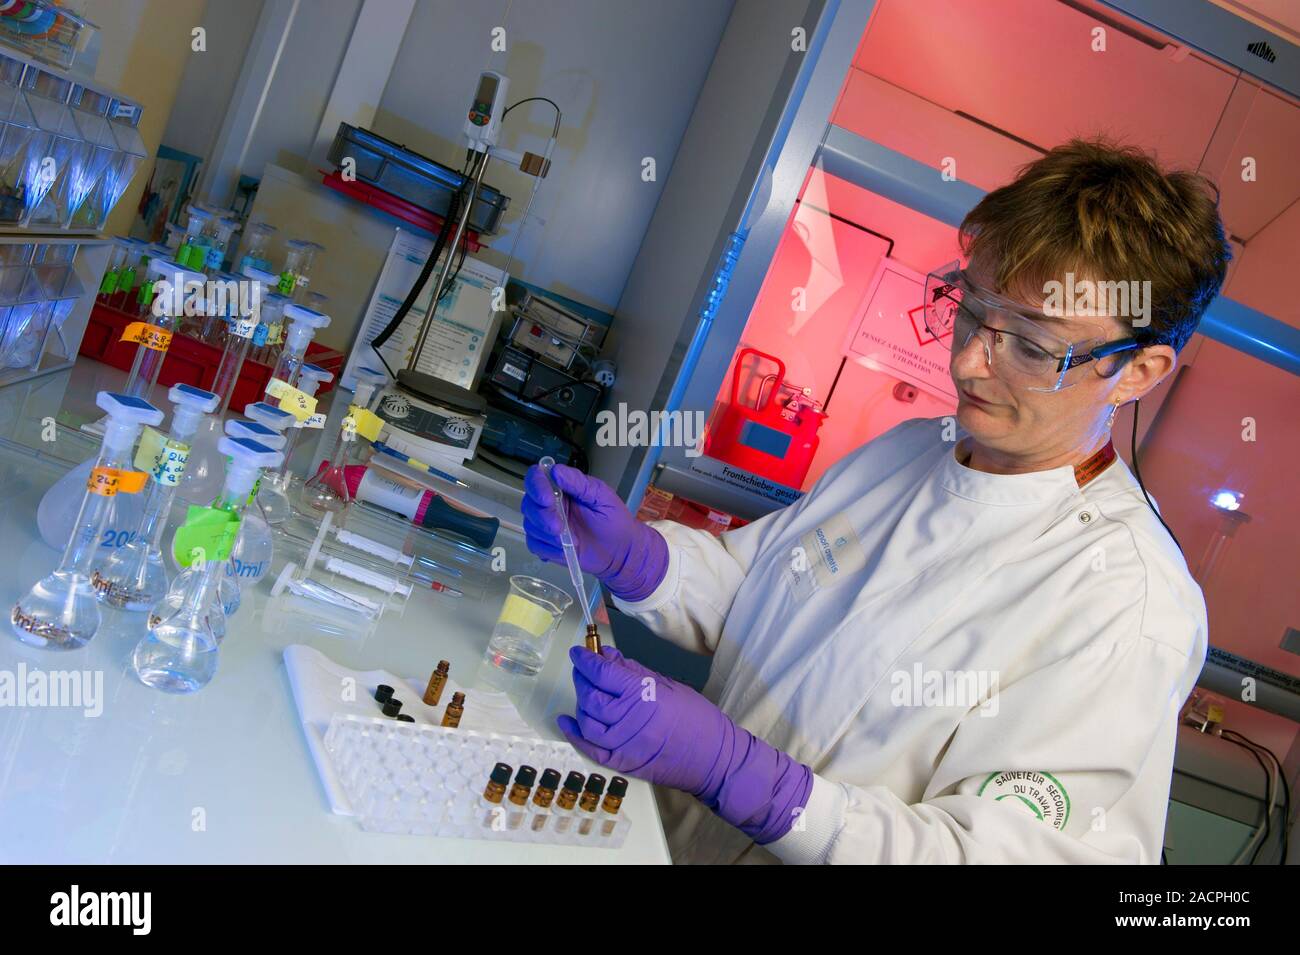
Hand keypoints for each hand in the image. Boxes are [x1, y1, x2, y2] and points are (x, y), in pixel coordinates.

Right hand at [522, 463, 667, 601]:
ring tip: (569, 539)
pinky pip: (535, 545)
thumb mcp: (601, 496)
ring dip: (546, 533)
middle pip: (529, 503)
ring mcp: (547, 525)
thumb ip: (578, 483)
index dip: (536, 486)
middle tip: (559, 526)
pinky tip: (564, 548)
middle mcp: (551, 504)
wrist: (620, 552)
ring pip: (530, 524)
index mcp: (562, 488)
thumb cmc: (614, 521)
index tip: (546, 498)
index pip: (537, 478)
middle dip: (542, 515)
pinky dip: (547, 548)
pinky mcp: (546, 545)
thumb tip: (556, 471)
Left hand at [557, 647, 812, 843]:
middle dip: (581, 677)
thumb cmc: (697, 718)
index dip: (585, 660)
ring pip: (586, 720)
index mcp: (643, 695)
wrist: (713, 759)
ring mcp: (622, 744)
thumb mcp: (667, 684)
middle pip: (590, 695)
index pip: (602, 673)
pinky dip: (574, 734)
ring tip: (584, 691)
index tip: (578, 652)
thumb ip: (633, 670)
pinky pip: (589, 748)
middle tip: (582, 668)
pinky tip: (567, 721)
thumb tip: (607, 655)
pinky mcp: (621, 763)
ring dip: (580, 702)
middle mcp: (628, 719)